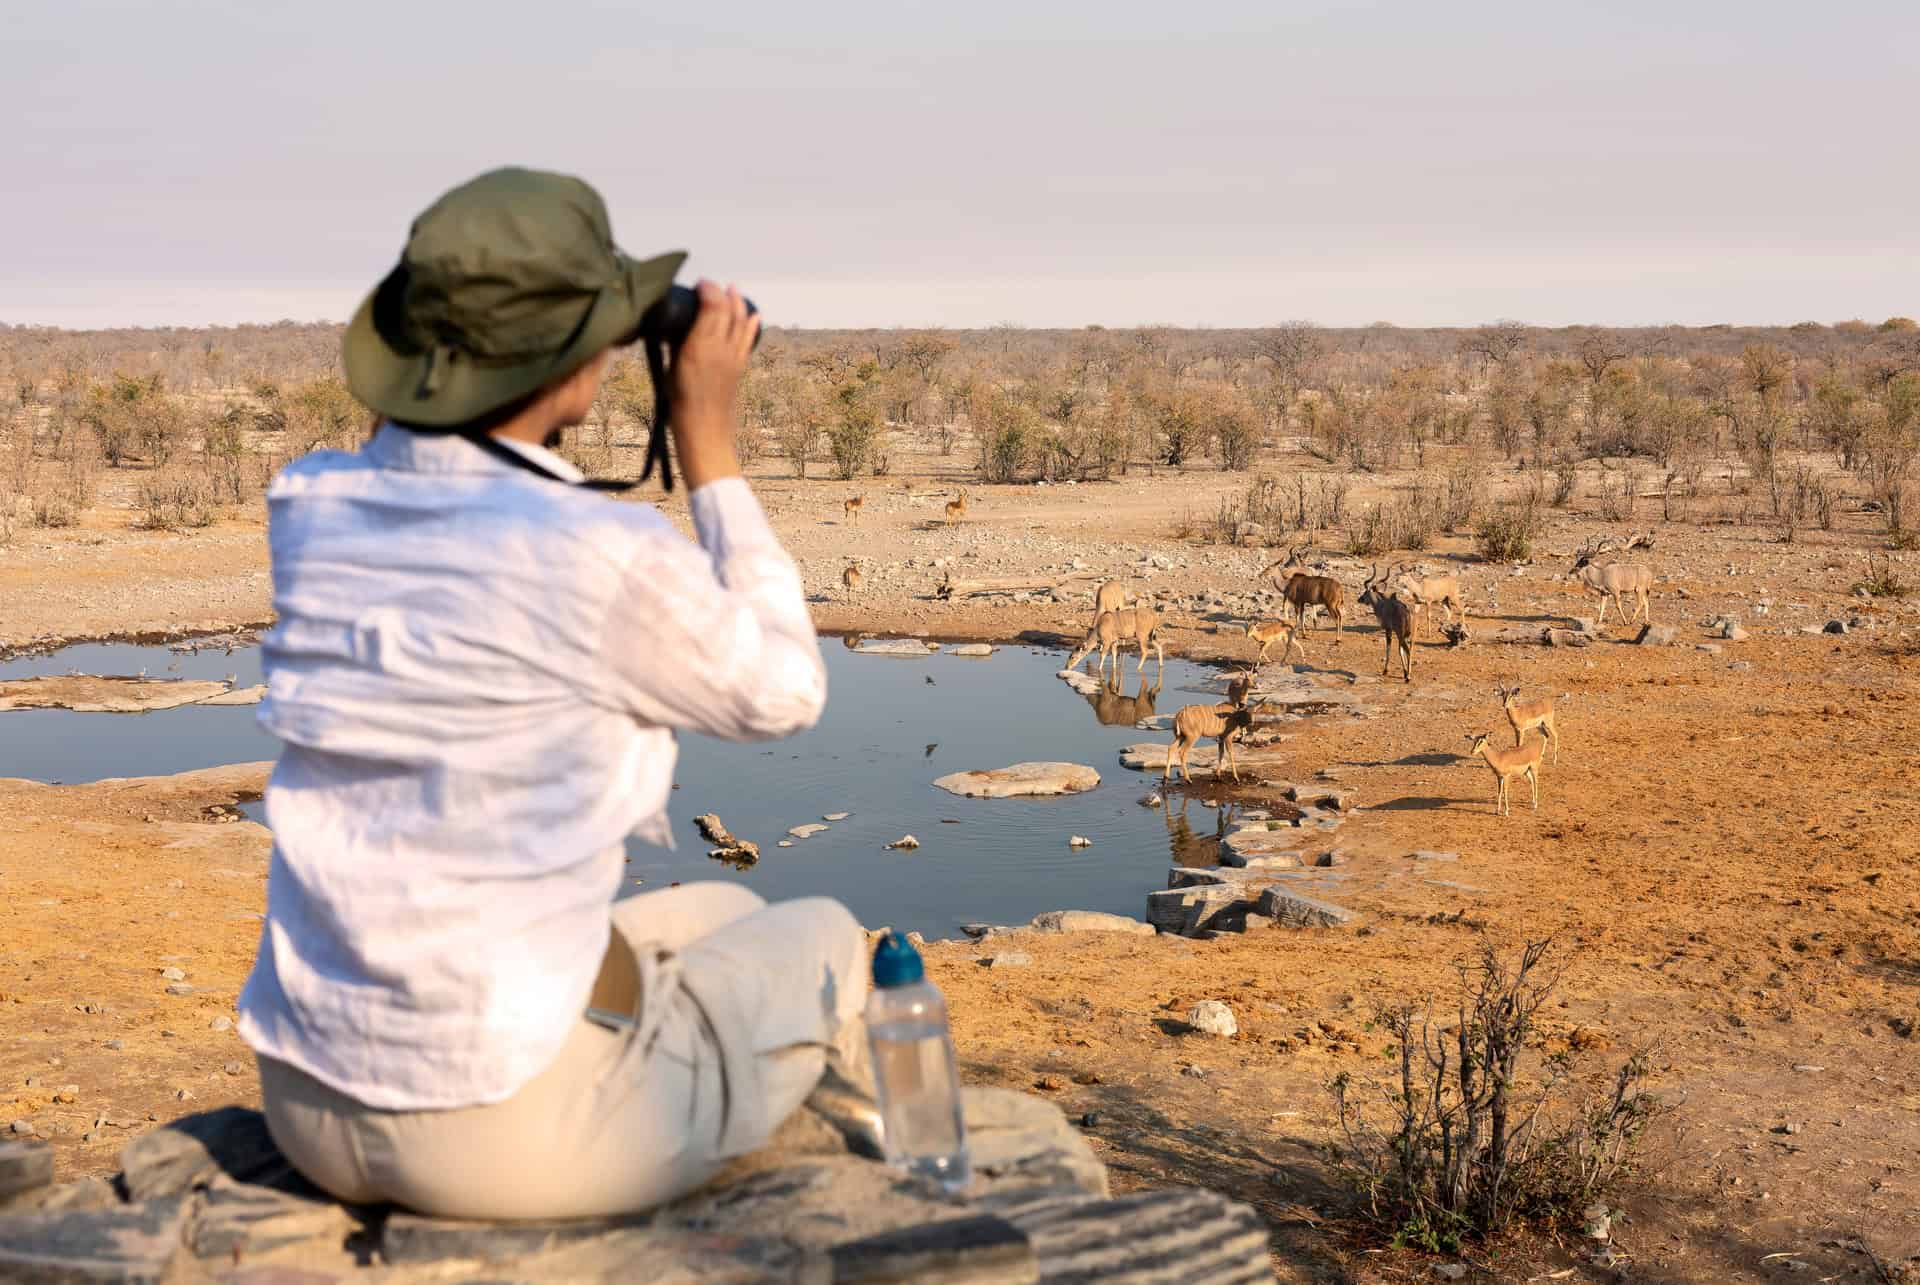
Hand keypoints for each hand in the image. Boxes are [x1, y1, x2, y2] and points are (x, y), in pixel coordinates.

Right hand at [669, 280, 758, 488]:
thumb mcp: (670, 371)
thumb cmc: (680, 407)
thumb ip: (675, 345)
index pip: (712, 305)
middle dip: (721, 292)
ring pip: (741, 322)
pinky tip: (754, 315)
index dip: (708, 289)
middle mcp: (721, 348)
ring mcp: (733, 359)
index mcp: (701, 346)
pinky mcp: (739, 369)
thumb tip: (675, 327)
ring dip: (738, 303)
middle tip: (710, 285)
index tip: (698, 284)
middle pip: (728, 310)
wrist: (705, 435)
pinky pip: (748, 340)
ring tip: (734, 289)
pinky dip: (751, 325)